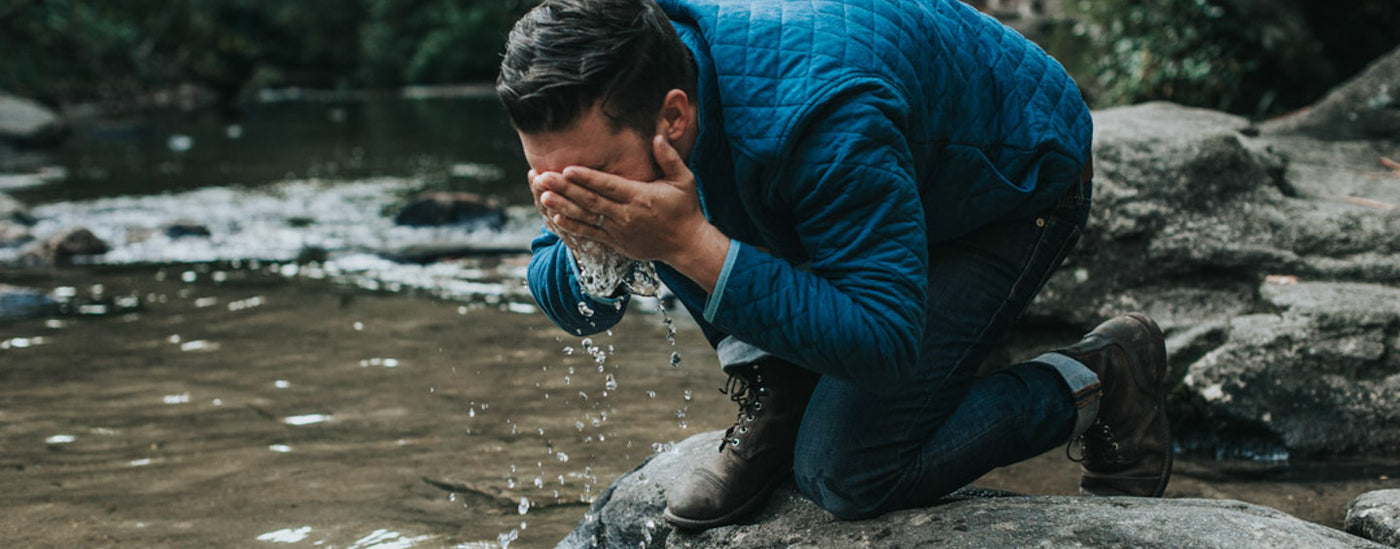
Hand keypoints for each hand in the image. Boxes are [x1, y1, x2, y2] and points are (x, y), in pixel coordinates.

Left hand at [533, 135, 729, 290]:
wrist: (687, 244)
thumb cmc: (685, 208)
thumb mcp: (684, 180)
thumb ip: (670, 158)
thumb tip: (657, 137)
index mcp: (640, 197)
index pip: (609, 185)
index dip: (587, 178)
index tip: (567, 169)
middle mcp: (626, 215)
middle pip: (590, 200)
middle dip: (564, 188)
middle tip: (542, 177)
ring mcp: (619, 231)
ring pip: (586, 217)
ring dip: (563, 206)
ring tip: (542, 196)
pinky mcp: (616, 243)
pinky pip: (591, 234)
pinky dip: (573, 226)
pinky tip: (556, 217)